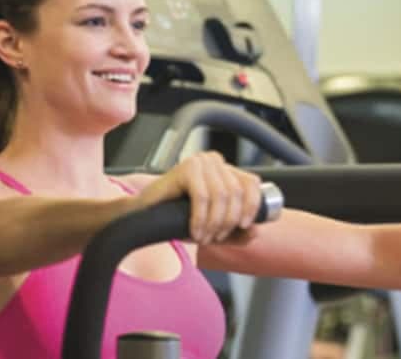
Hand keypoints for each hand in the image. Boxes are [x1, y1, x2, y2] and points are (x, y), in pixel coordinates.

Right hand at [132, 151, 262, 244]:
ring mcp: (200, 162)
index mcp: (226, 170)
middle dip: (228, 221)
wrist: (144, 217)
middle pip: (237, 192)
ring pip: (222, 195)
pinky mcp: (186, 168)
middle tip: (215, 238)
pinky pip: (202, 197)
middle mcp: (215, 161)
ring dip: (214, 223)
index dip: (252, 207)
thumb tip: (256, 231)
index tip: (244, 227)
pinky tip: (194, 232)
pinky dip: (201, 219)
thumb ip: (238, 233)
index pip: (252, 183)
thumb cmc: (178, 219)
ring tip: (203, 237)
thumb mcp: (216, 230)